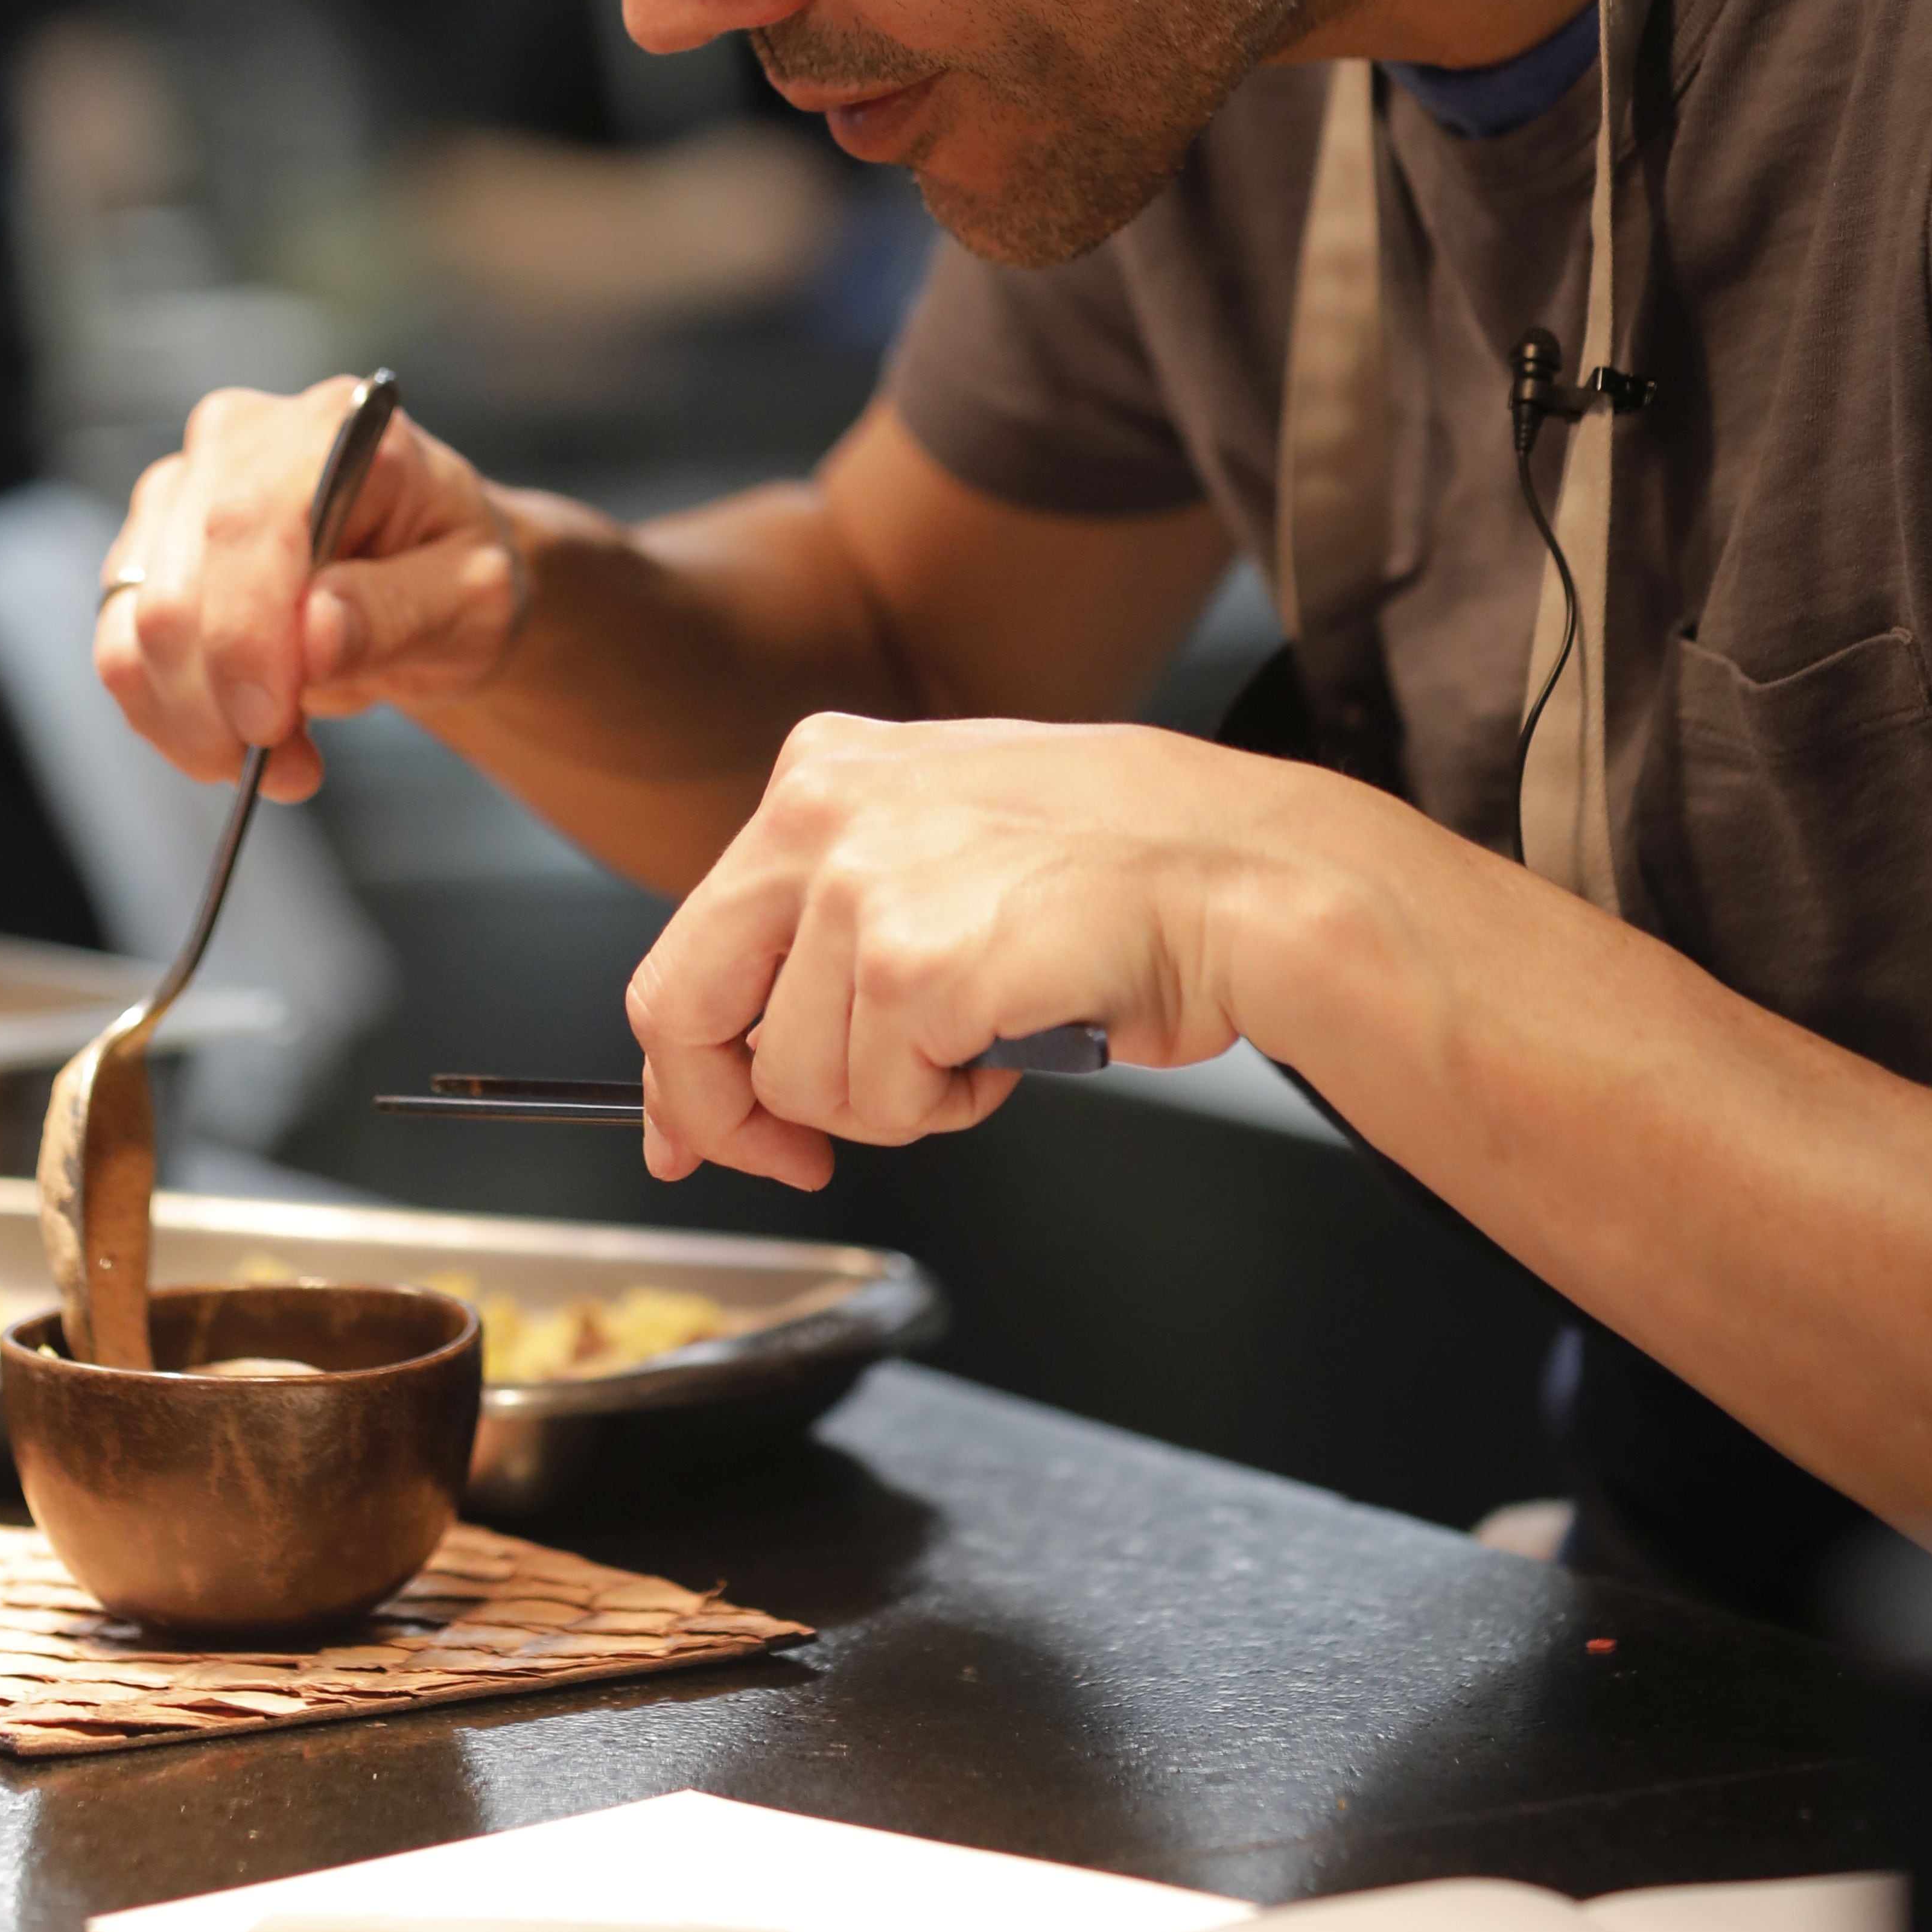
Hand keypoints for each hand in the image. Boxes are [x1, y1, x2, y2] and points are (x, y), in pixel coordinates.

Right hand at [94, 380, 527, 802]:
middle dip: (221, 704)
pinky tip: (232, 741)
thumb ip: (397, 610)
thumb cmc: (455, 573)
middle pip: (177, 587)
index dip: (247, 637)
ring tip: (280, 762)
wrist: (430, 577)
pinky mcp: (146, 550)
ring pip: (134, 628)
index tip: (272, 725)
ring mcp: (180, 491)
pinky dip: (168, 717)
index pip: (250, 526)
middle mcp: (241, 440)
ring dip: (194, 722)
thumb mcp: (473, 598)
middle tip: (293, 771)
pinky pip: (120, 652)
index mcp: (333, 427)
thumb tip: (314, 634)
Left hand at [625, 710, 1261, 1189]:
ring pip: (798, 1080)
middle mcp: (817, 812)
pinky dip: (949, 1106)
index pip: (689, 945)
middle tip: (795, 1159)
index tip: (697, 1130)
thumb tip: (726, 1061)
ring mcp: (860, 885)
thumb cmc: (1125, 863)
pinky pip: (882, 1106)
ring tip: (984, 1035)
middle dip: (730, 1115)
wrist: (1247, 872)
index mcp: (817, 772)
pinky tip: (1013, 1040)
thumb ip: (832, 917)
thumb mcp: (943, 838)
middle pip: (684, 1010)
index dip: (688, 1066)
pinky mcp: (912, 966)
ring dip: (892, 1099)